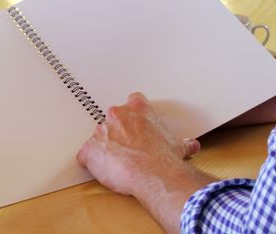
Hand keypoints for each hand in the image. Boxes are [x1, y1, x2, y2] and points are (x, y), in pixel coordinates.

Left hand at [76, 92, 201, 197]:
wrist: (154, 174)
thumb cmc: (165, 159)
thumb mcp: (177, 147)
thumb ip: (181, 143)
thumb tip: (190, 145)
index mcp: (138, 110)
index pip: (133, 101)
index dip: (134, 115)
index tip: (136, 124)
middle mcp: (117, 115)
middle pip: (112, 119)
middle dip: (118, 132)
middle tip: (128, 149)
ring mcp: (101, 131)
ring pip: (98, 137)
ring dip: (105, 148)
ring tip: (117, 164)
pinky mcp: (89, 150)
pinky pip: (85, 156)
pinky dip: (90, 163)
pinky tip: (102, 171)